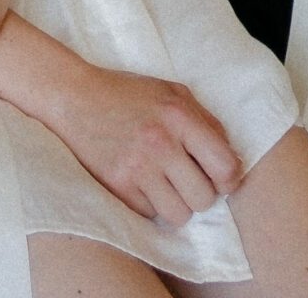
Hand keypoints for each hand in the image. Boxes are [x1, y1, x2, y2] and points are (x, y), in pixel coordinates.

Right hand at [44, 61, 242, 227]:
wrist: (74, 97)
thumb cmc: (127, 94)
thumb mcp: (172, 92)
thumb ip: (207, 122)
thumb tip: (234, 162)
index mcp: (178, 115)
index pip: (225, 166)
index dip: (227, 179)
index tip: (218, 178)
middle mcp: (159, 142)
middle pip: (204, 198)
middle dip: (198, 192)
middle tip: (183, 177)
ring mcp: (136, 166)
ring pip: (180, 215)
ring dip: (175, 203)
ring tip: (162, 182)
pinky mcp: (117, 186)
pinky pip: (150, 215)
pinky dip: (148, 203)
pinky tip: (138, 181)